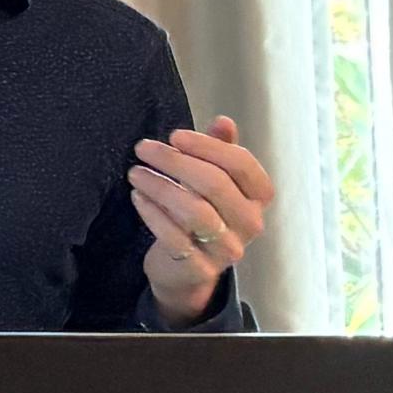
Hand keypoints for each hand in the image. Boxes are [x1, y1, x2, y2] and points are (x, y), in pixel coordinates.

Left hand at [131, 116, 275, 323]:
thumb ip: (220, 151)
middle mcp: (250, 223)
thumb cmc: (201, 214)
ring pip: (194, 210)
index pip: (242, 164)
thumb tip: (223, 121)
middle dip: (175, 161)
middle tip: (143, 148)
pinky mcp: (200, 267)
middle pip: (215, 184)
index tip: (175, 135)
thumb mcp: (213, 181)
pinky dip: (152, 213)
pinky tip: (137, 197)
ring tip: (135, 172)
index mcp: (258, 197)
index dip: (207, 146)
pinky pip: (173, 236)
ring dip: (159, 186)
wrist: (185, 270)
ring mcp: (227, 248)